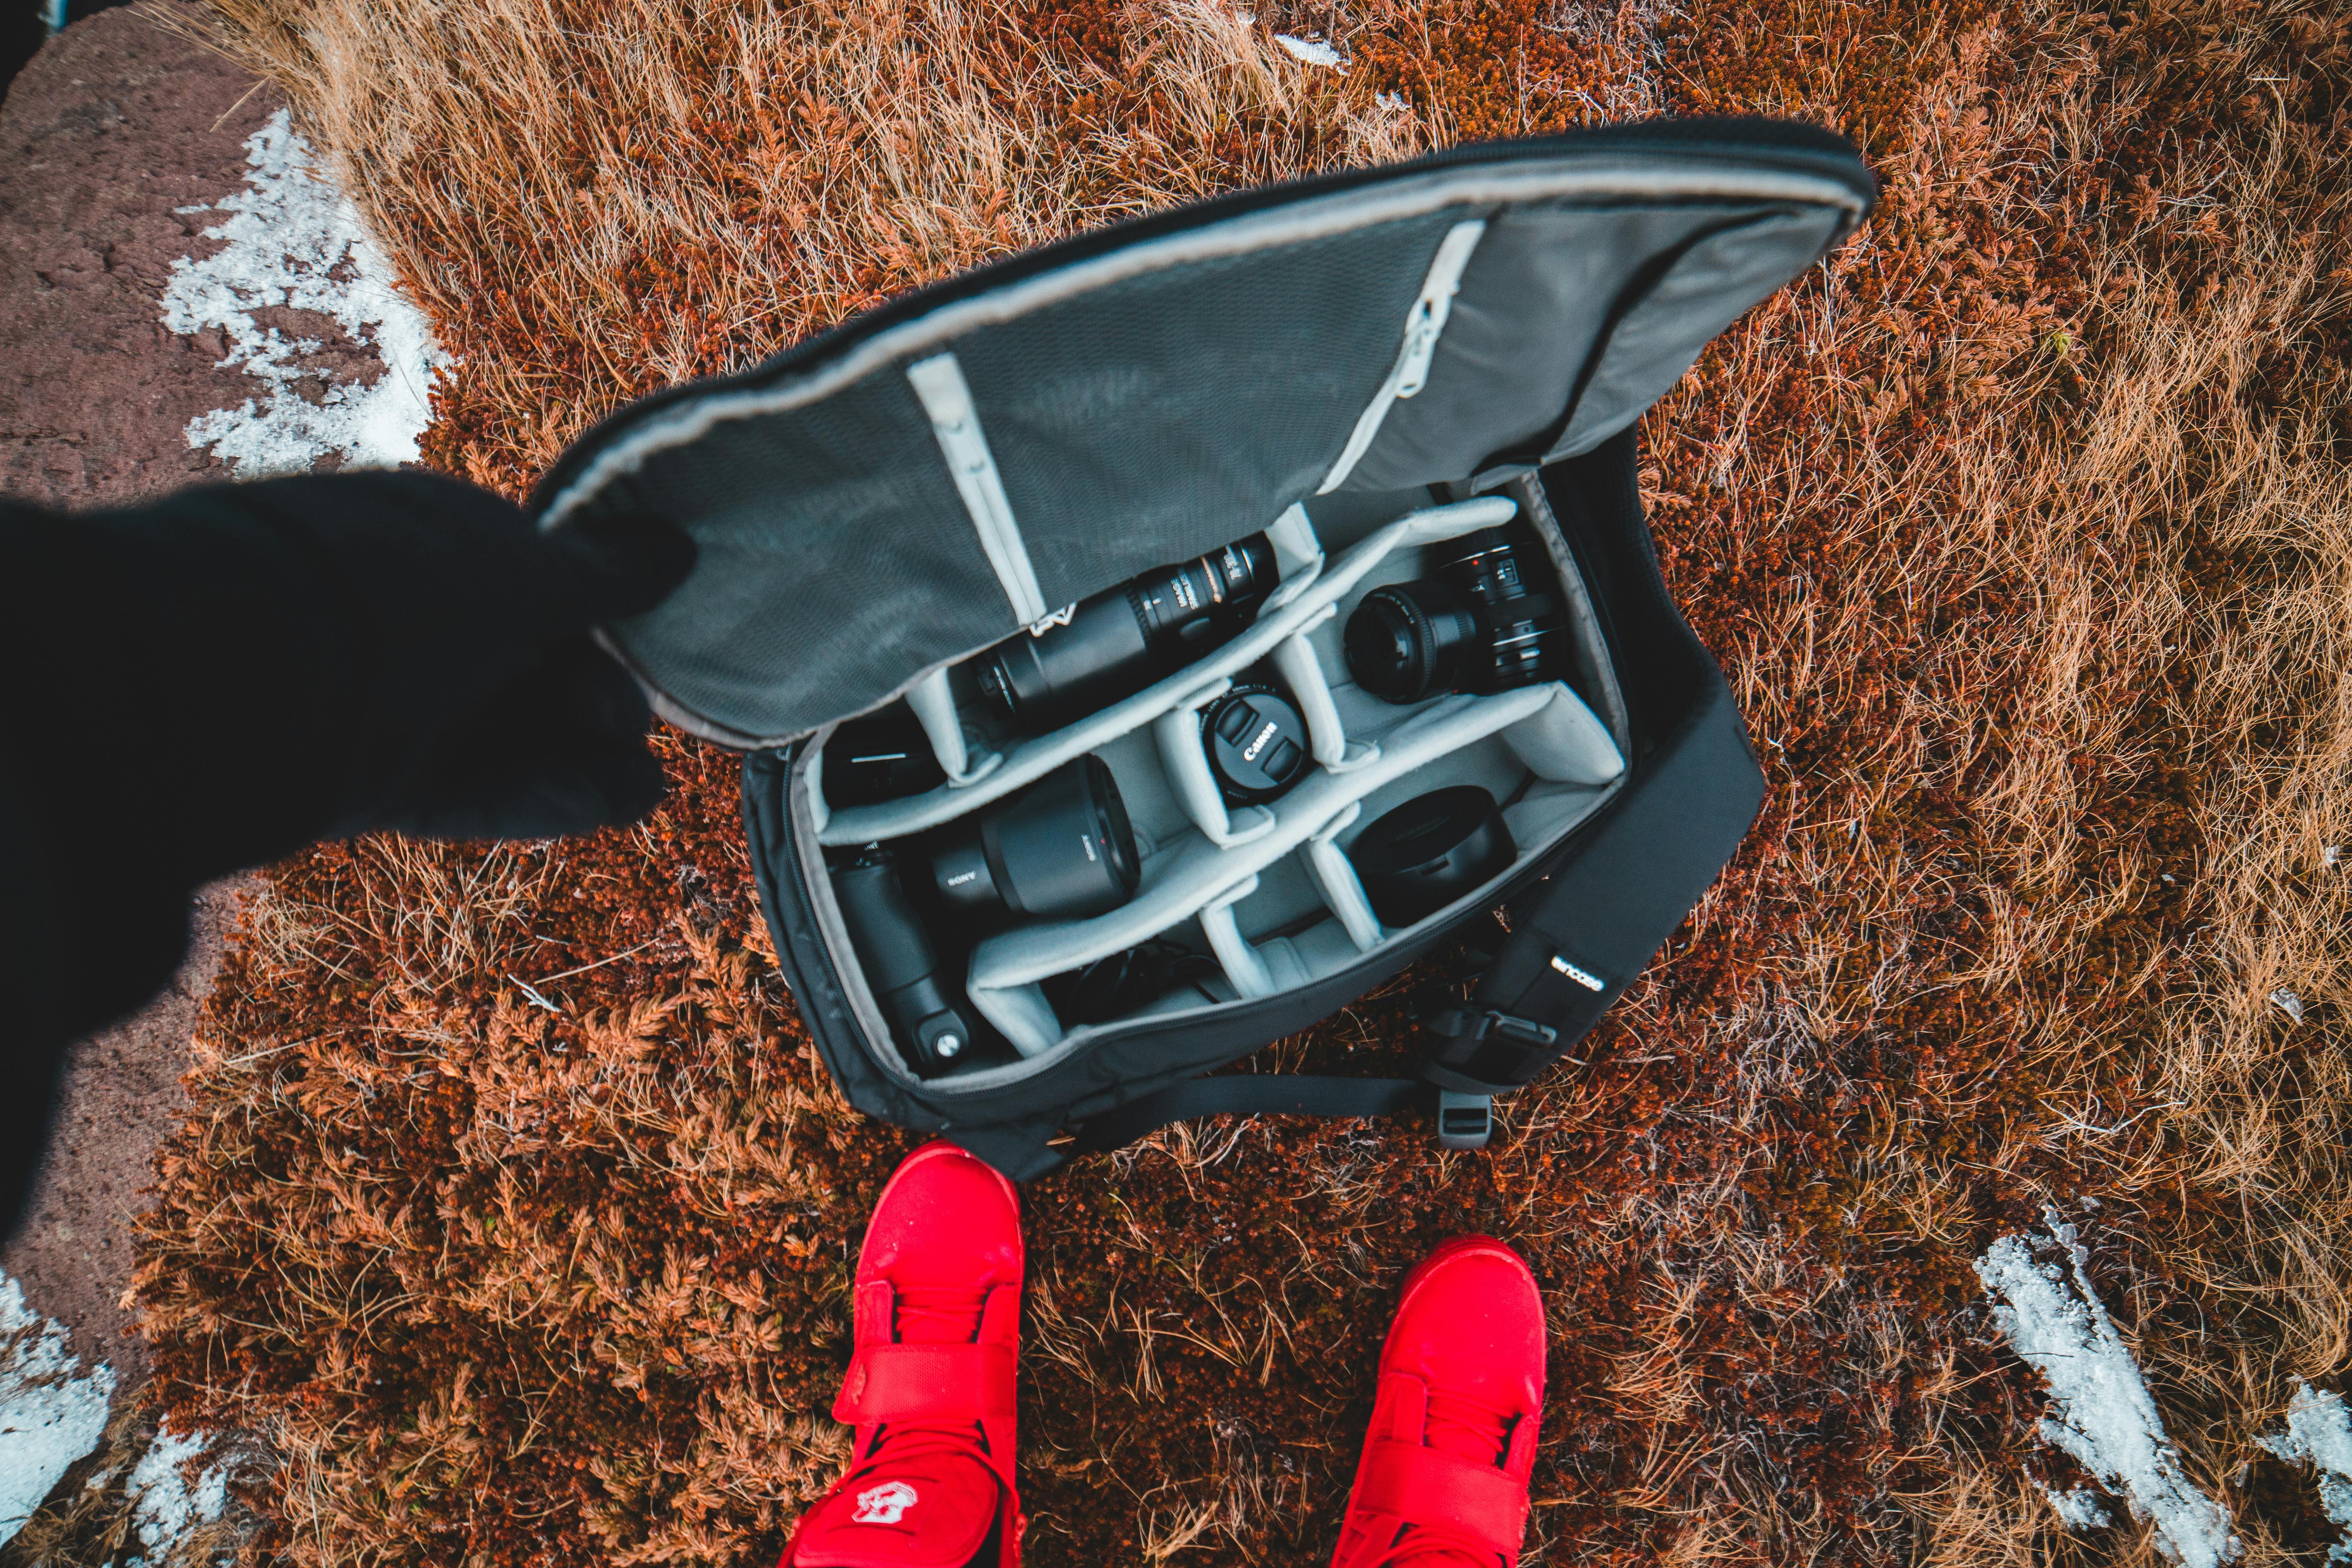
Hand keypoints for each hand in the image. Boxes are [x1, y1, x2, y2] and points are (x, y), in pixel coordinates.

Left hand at [1, 469, 696, 881]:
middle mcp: (411, 622)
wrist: (255, 672)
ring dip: (582, 762)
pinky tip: (612, 806)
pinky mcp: (378, 783)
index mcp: (434, 543)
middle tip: (631, 726)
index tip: (649, 650)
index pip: (536, 587)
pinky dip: (546, 801)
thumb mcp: (525, 573)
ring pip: (509, 738)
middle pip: (528, 670)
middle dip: (594, 702)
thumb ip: (605, 575)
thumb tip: (677, 549)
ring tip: (642, 789)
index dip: (600, 625)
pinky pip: (476, 792)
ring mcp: (393, 707)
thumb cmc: (403, 591)